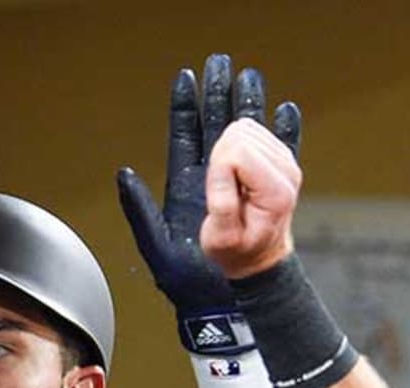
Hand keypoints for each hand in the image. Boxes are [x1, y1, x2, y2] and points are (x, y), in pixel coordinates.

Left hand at [117, 54, 298, 347]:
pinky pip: (280, 156)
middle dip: (218, 93)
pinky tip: (286, 112)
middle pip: (215, 125)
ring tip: (251, 78)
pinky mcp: (266, 195)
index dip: (185, 107)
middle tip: (221, 64)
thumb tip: (124, 174)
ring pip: (246, 135)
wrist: (229, 301)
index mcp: (186, 188)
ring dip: (248, 105)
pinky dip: (285, 133)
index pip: (185, 136)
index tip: (186, 78)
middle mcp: (213, 181)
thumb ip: (140, 212)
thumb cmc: (192, 284)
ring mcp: (241, 186)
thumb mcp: (158, 249)